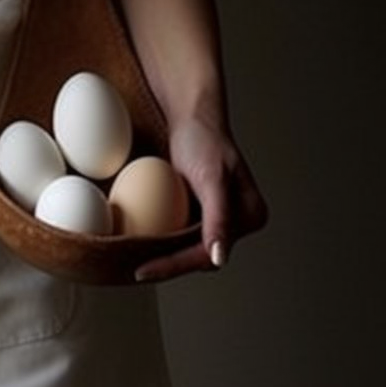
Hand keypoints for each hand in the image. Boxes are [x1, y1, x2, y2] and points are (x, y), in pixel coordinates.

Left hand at [134, 116, 267, 281]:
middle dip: (168, 264)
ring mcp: (223, 218)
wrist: (192, 117)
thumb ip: (219, 218)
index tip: (143, 269)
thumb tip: (220, 257)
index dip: (175, 265)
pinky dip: (163, 240)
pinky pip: (183, 235)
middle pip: (200, 257)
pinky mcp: (204, 213)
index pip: (209, 255)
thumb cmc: (203, 139)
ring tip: (134, 260)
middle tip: (135, 269)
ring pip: (190, 250)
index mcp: (251, 216)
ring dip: (164, 256)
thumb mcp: (211, 178)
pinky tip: (141, 242)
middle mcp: (241, 221)